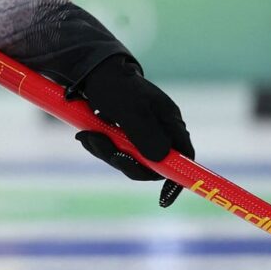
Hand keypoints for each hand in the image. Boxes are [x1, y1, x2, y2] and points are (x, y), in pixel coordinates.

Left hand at [73, 55, 193, 206]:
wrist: (91, 71)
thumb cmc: (115, 86)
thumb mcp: (130, 109)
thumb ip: (144, 133)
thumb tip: (159, 160)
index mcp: (170, 122)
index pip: (184, 157)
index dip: (177, 178)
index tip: (165, 198)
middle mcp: (159, 130)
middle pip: (151, 164)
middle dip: (124, 161)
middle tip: (100, 145)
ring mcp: (141, 134)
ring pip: (129, 159)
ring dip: (106, 152)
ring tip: (88, 135)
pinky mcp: (123, 135)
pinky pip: (115, 152)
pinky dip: (100, 147)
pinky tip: (86, 134)